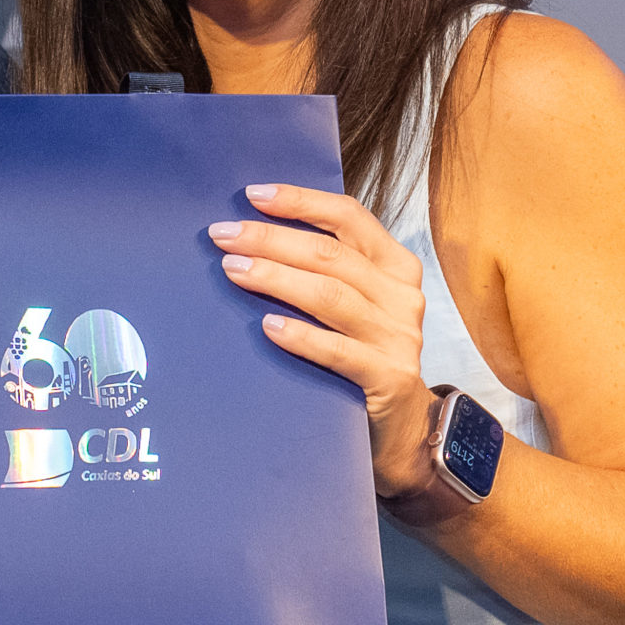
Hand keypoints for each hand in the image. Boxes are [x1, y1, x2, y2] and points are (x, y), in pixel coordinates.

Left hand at [210, 183, 435, 499]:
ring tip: (233, 270)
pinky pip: (339, 352)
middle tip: (222, 236)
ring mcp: (399, 337)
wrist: (401, 428)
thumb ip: (323, 269)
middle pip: (329, 255)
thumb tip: (251, 236)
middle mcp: (401, 295)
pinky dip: (302, 337)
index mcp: (394, 265)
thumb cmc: (361, 352)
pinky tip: (267, 327)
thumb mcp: (353, 302)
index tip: (253, 195)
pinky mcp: (389, 378)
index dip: (301, 201)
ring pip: (330, 296)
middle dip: (270, 240)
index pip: (348, 217)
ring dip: (276, 279)